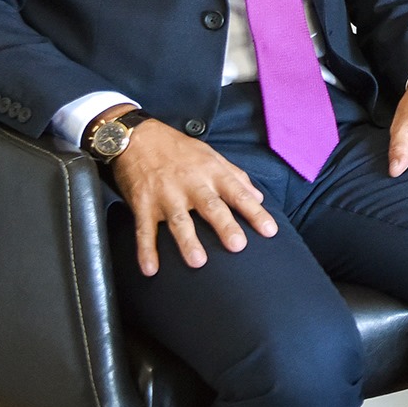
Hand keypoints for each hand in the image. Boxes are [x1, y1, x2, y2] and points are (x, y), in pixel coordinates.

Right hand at [109, 110, 278, 276]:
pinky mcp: (142, 203)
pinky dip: (145, 249)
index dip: (255, 212)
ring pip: (179, 220)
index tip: (270, 231)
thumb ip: (236, 176)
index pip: (238, 194)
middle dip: (225, 226)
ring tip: (198, 262)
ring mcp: (165, 194)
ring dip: (187, 241)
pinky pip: (144, 229)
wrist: (137, 138)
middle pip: (210, 207)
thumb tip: (259, 198)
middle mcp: (191, 184)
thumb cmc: (179, 148)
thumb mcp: (211, 155)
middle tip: (238, 246)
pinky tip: (150, 269)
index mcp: (211, 172)